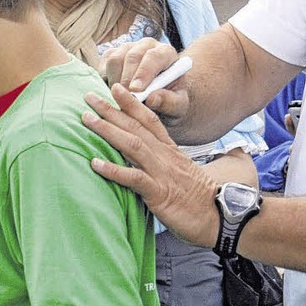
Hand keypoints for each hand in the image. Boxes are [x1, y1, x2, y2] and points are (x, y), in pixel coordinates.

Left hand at [82, 83, 218, 247]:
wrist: (219, 217)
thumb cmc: (199, 200)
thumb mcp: (181, 174)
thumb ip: (163, 163)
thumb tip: (143, 160)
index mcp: (171, 151)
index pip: (150, 120)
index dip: (132, 103)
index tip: (116, 88)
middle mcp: (165, 156)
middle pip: (136, 126)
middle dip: (111, 110)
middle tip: (89, 96)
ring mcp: (162, 173)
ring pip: (133, 145)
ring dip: (108, 130)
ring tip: (86, 119)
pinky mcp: (160, 193)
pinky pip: (134, 178)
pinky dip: (113, 170)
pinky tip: (94, 163)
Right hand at [100, 39, 189, 121]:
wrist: (160, 99)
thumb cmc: (171, 101)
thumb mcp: (178, 106)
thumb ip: (169, 102)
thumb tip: (152, 98)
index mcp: (166, 53)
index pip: (154, 57)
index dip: (143, 73)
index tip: (136, 91)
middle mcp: (146, 46)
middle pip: (131, 56)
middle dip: (126, 80)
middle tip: (124, 101)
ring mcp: (127, 48)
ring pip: (115, 59)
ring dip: (115, 81)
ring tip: (121, 99)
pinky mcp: (112, 55)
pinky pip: (103, 64)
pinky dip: (104, 80)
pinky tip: (114, 93)